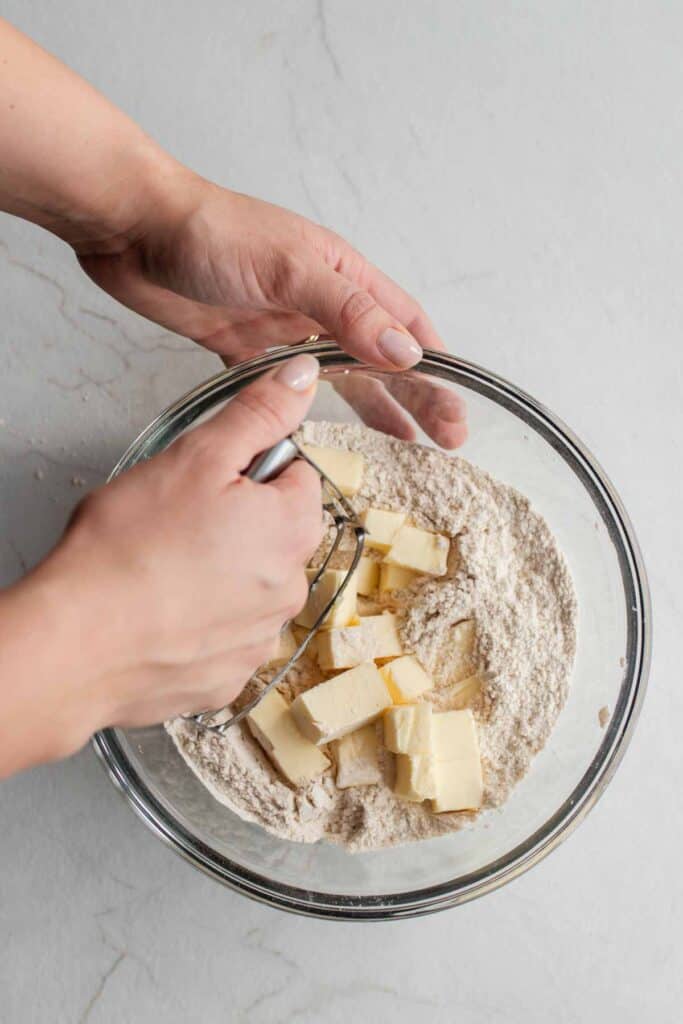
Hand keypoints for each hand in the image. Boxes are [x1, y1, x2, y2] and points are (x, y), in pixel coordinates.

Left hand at [0, 19, 465, 445]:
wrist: (133, 230)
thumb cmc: (211, 233)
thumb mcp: (291, 268)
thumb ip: (349, 311)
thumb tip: (407, 353)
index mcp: (342, 274)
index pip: (405, 327)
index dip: (436, 371)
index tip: (456, 412)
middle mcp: (319, 302)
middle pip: (381, 358)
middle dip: (415, 398)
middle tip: (443, 441)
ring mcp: (283, 327)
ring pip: (341, 376)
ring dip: (373, 408)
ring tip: (402, 444)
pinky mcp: (244, 348)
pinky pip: (286, 387)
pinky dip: (307, 411)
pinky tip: (321, 433)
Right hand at [0, 355, 321, 775]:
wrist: (78, 643)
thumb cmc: (130, 547)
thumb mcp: (196, 456)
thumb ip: (257, 415)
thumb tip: (302, 378)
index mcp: (292, 528)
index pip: (298, 477)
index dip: (251, 470)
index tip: (211, 480)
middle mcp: (290, 589)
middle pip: (275, 535)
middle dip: (238, 523)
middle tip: (177, 523)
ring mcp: (259, 640)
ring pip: (248, 587)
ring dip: (219, 575)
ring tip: (162, 571)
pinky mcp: (226, 679)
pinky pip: (223, 637)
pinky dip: (200, 625)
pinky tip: (160, 615)